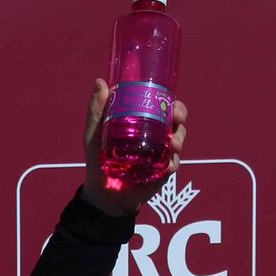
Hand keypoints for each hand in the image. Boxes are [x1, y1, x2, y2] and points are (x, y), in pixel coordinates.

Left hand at [80, 78, 187, 216]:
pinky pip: (174, 163)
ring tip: (173, 144)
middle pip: (176, 120)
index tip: (172, 100)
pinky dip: (173, 162)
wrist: (103, 192)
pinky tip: (168, 164)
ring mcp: (161, 153)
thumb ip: (97, 110)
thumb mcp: (94, 133)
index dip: (171, 101)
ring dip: (179, 139)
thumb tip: (100, 82)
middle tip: (177, 119)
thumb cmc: (98, 159)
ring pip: (178, 139)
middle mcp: (155, 135)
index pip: (162, 106)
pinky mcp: (163, 171)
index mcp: (142, 122)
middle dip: (181, 116)